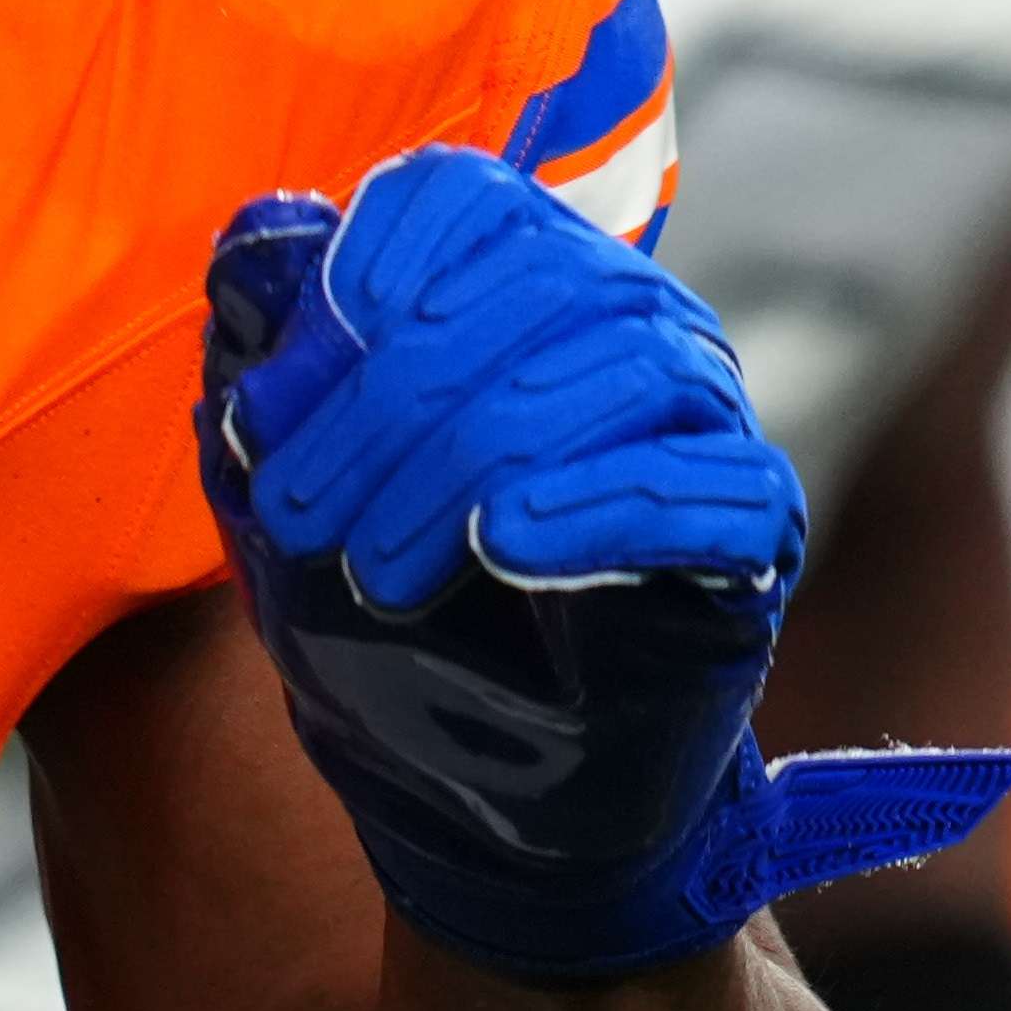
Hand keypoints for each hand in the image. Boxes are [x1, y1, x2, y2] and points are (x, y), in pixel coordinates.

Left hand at [202, 146, 1010, 977]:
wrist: (468, 809)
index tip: (270, 413)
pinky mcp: (748, 538)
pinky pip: (707, 484)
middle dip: (391, 397)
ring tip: (381, 564)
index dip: (356, 283)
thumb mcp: (282, 504)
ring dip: (474, 455)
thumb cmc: (384, 639)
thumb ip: (266, 365)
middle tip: (300, 517)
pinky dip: (597, 505)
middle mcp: (621, 328)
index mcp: (511, 291)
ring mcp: (696, 428)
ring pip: (626, 359)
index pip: (462, 200)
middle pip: (535, 276)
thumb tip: (263, 223)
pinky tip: (502, 546)